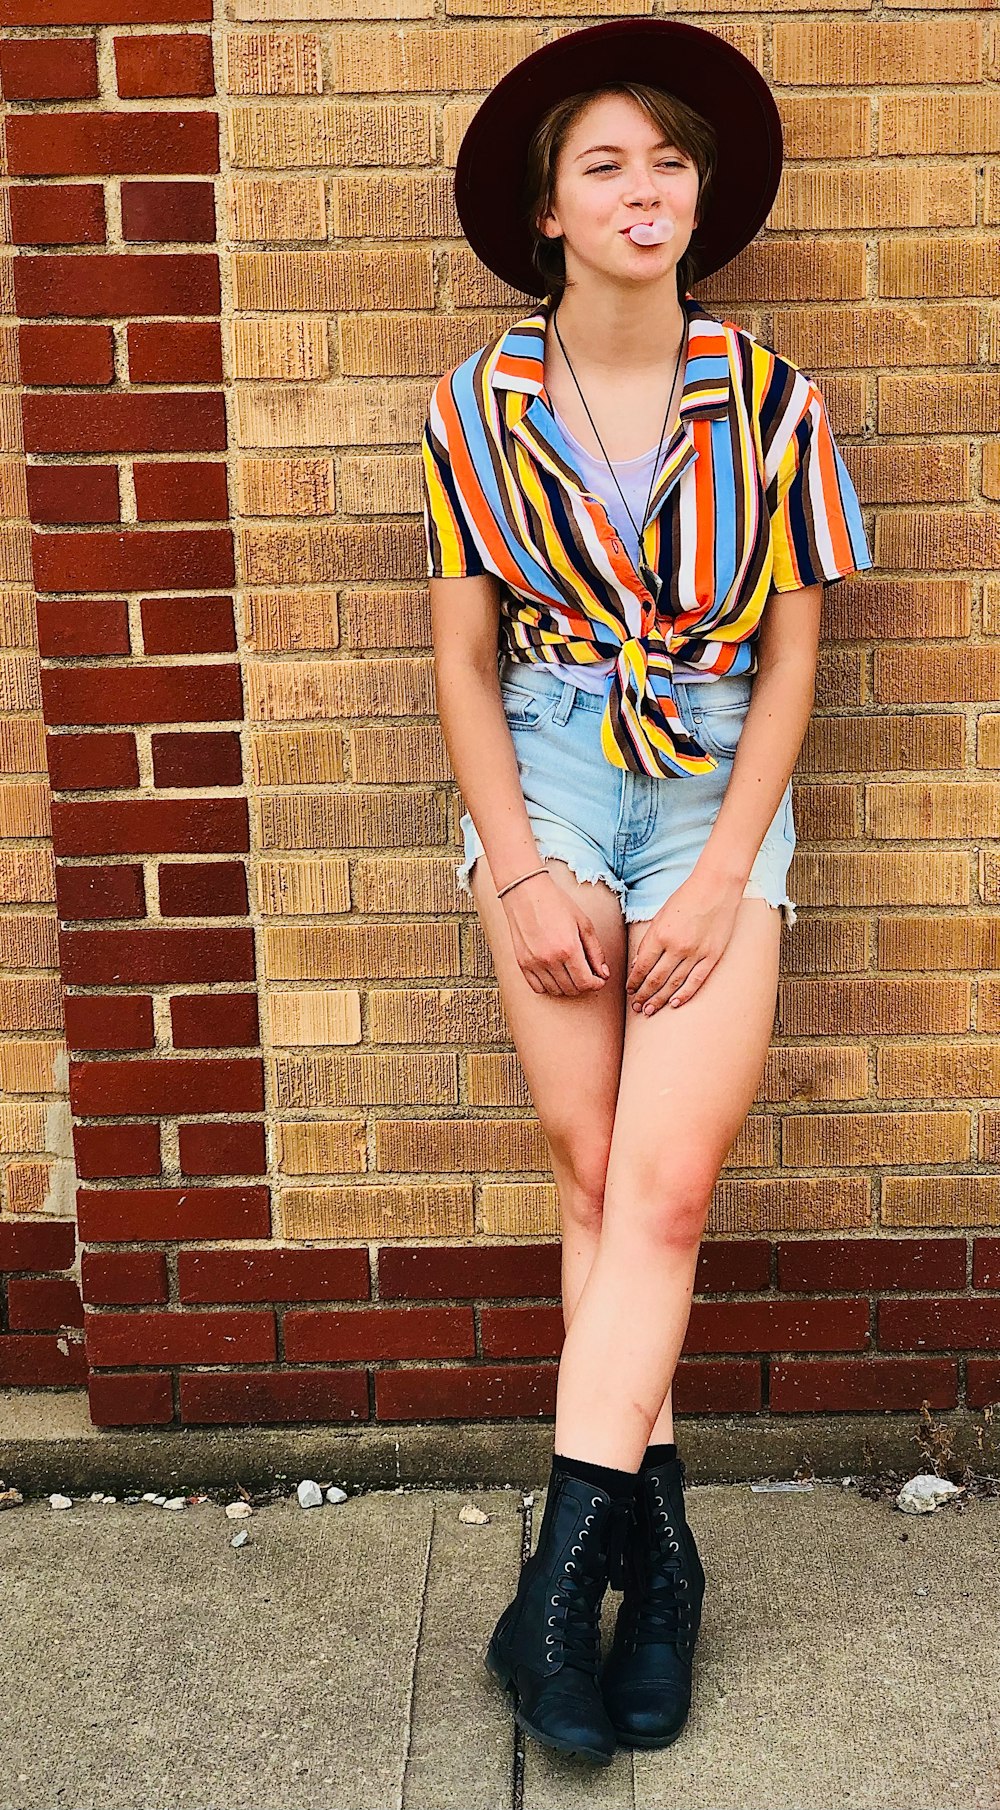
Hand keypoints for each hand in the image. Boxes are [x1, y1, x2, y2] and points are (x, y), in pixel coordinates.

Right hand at [501, 872, 610, 997]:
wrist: (526, 892)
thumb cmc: (556, 904)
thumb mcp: (584, 924)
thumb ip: (596, 951)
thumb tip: (603, 974)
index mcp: (568, 948)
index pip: (586, 983)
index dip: (597, 984)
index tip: (599, 979)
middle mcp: (550, 959)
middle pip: (572, 989)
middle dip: (584, 985)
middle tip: (587, 975)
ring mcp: (534, 963)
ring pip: (556, 991)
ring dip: (568, 986)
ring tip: (571, 972)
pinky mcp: (522, 963)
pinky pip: (538, 988)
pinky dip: (549, 986)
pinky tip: (555, 974)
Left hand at [625, 868, 741, 1013]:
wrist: (716, 888)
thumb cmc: (686, 898)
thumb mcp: (661, 916)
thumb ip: (649, 940)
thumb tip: (638, 964)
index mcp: (660, 935)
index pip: (642, 966)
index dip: (634, 982)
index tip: (629, 990)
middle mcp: (677, 947)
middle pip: (655, 979)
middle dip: (643, 995)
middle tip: (636, 1007)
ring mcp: (696, 953)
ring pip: (674, 984)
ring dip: (660, 999)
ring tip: (650, 1010)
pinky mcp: (712, 956)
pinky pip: (696, 981)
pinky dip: (684, 994)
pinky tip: (674, 1004)